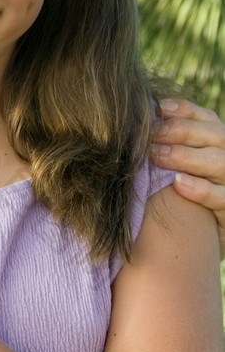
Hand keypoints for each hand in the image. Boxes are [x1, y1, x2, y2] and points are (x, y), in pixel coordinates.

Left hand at [151, 99, 224, 256]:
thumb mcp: (173, 168)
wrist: (196, 242)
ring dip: (186, 157)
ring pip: (219, 163)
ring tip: (158, 156)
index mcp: (216, 143)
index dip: (182, 110)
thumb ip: (163, 144)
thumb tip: (136, 117)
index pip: (205, 118)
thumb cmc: (177, 198)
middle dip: (179, 131)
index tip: (156, 109)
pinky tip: (179, 184)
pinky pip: (222, 199)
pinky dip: (201, 190)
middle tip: (149, 136)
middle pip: (214, 134)